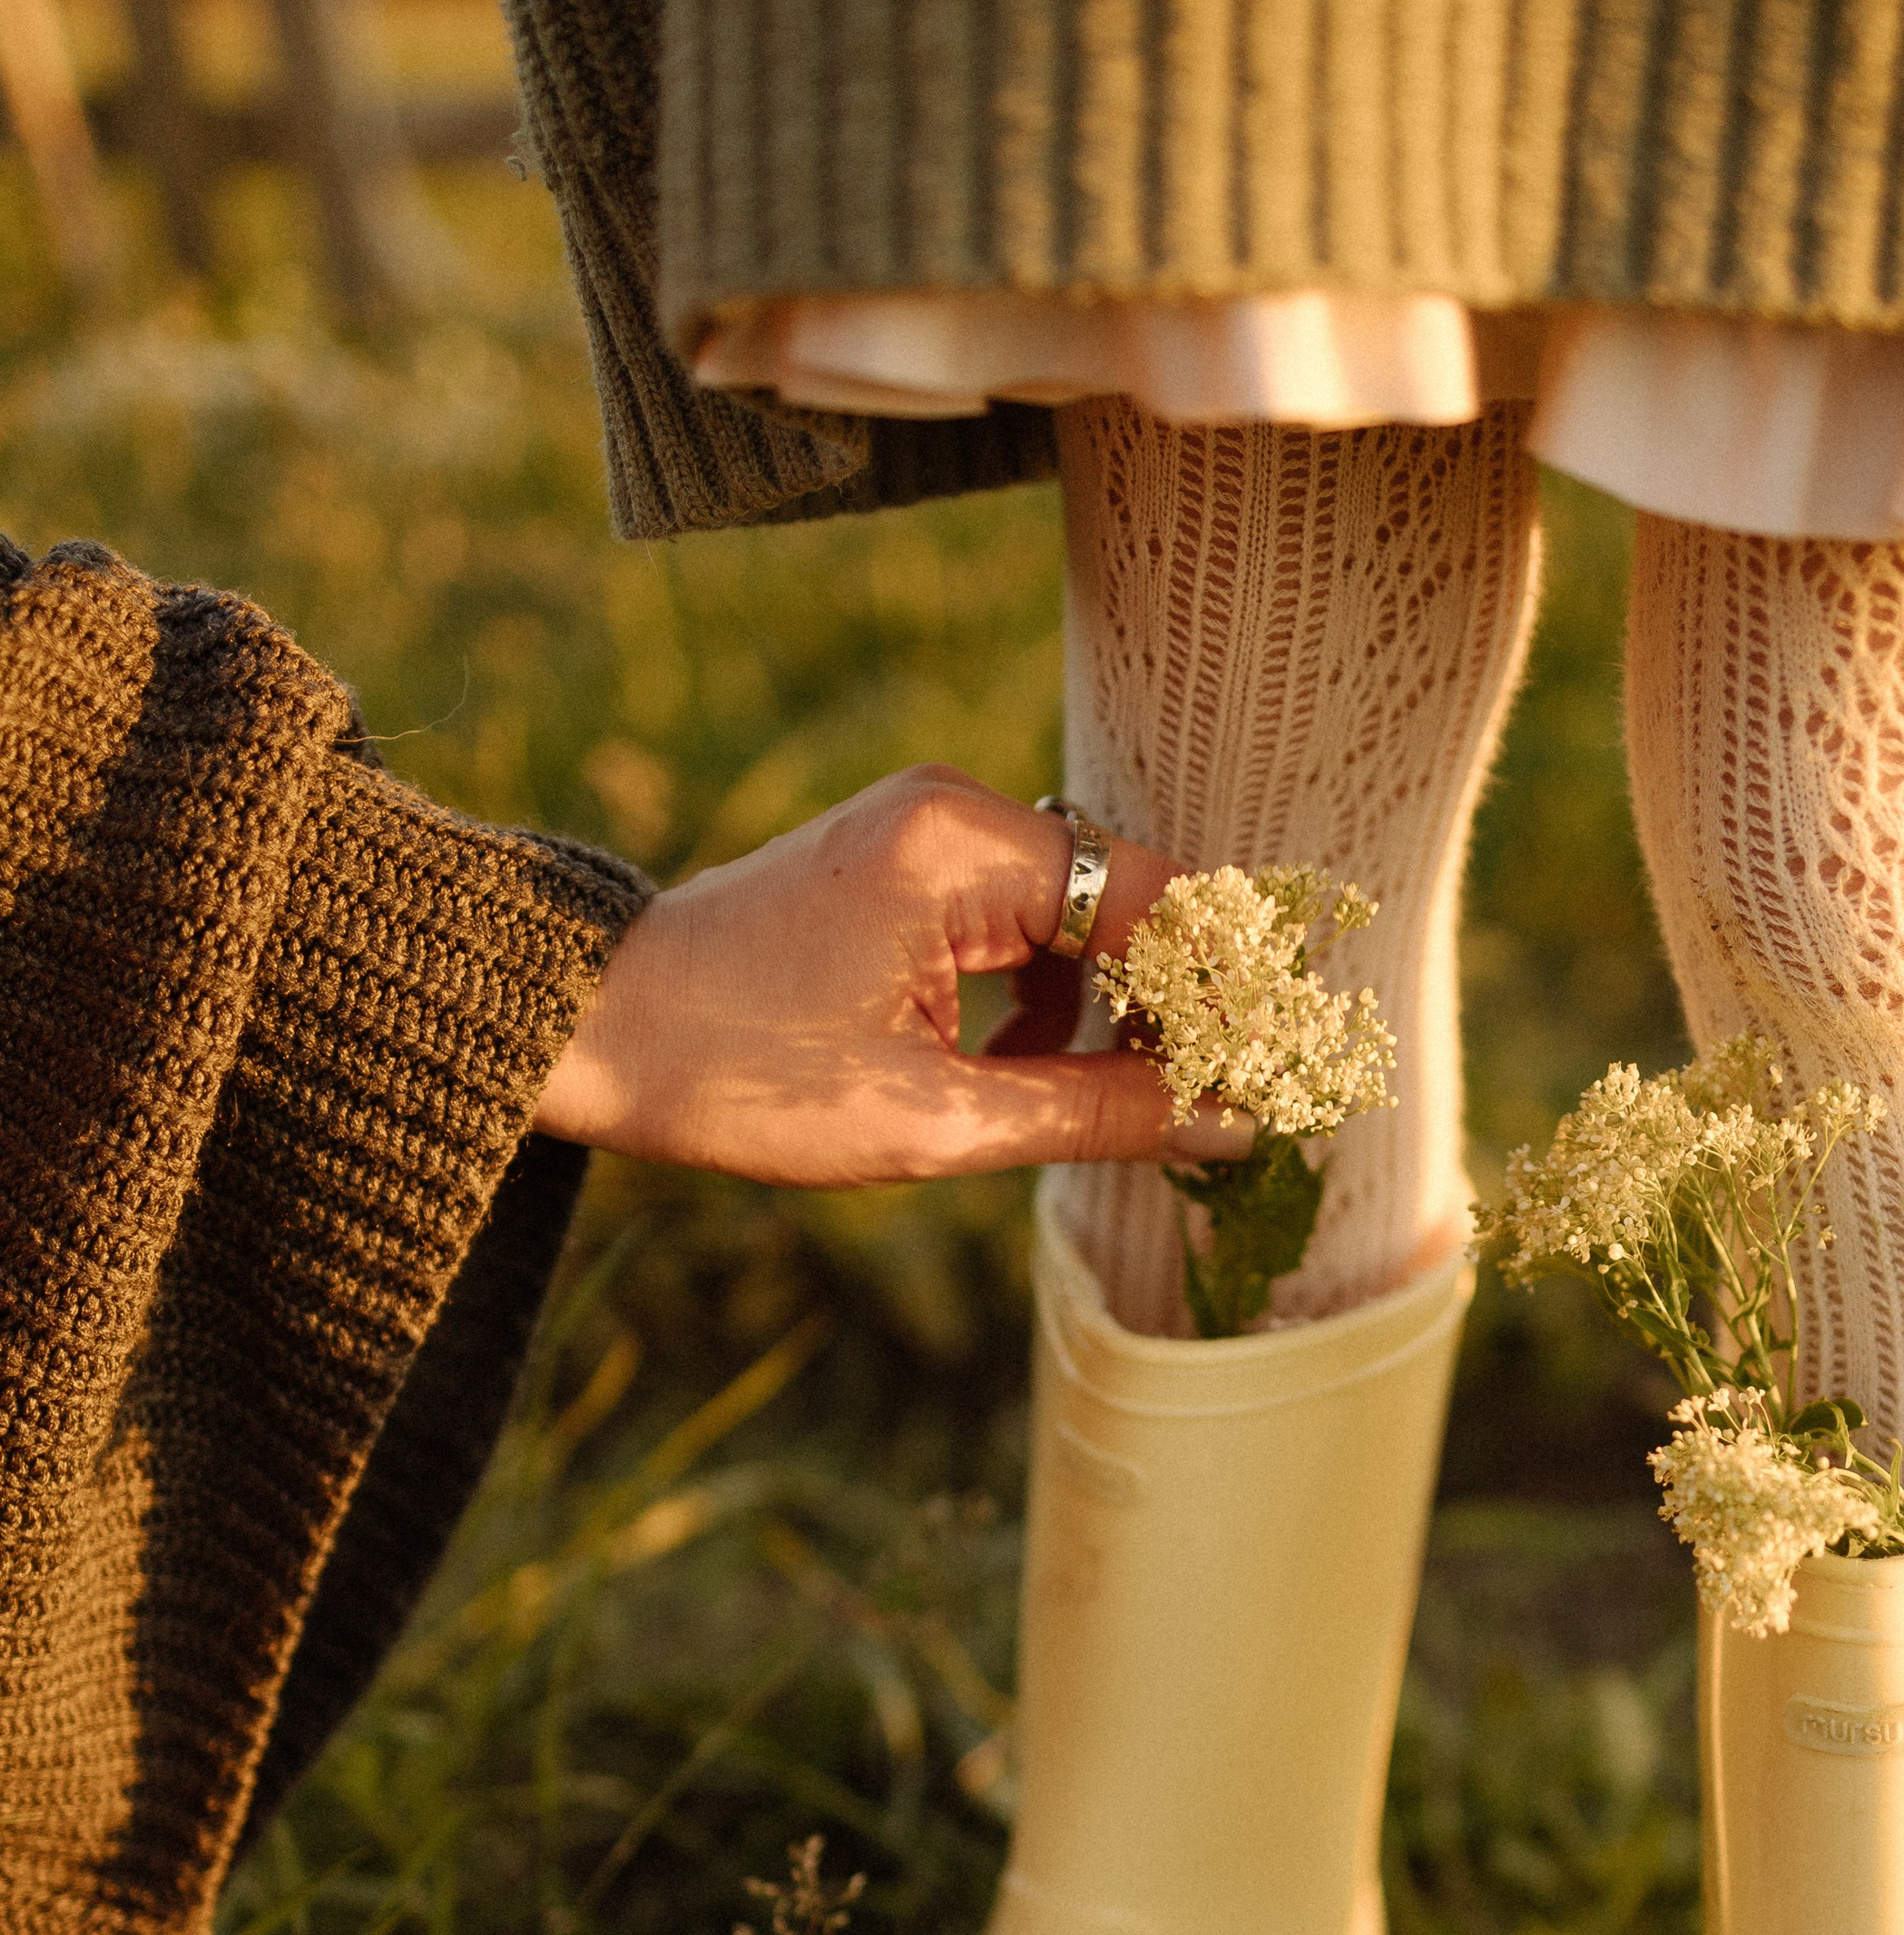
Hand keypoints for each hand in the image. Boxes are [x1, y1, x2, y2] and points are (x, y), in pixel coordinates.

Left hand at [533, 765, 1248, 1184]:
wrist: (591, 1025)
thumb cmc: (740, 1075)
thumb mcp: (933, 1121)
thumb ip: (1095, 1115)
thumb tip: (1228, 1122)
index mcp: (966, 850)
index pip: (1160, 904)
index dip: (1230, 993)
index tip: (1281, 1072)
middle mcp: (958, 812)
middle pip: (1133, 900)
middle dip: (1184, 1004)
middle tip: (1228, 1104)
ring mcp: (930, 832)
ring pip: (1082, 917)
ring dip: (1114, 1008)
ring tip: (1126, 1105)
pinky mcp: (905, 866)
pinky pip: (1024, 922)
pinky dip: (1048, 997)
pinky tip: (1030, 1073)